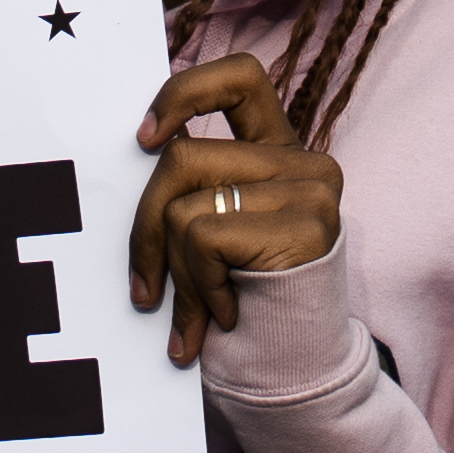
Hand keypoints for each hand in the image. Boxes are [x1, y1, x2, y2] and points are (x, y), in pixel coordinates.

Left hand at [125, 54, 341, 365]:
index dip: (184, 93)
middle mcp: (304, 162)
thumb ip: (194, 189)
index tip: (145, 140)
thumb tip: (141, 149)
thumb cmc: (243, 309)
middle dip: (144, 229)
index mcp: (278, 154)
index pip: (240, 77)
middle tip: (143, 289)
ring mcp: (312, 190)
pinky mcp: (308, 224)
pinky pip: (204, 237)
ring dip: (172, 272)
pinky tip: (222, 319)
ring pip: (185, 204)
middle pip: (182, 158)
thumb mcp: (213, 236)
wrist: (295, 375)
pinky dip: (198, 288)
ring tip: (187, 318)